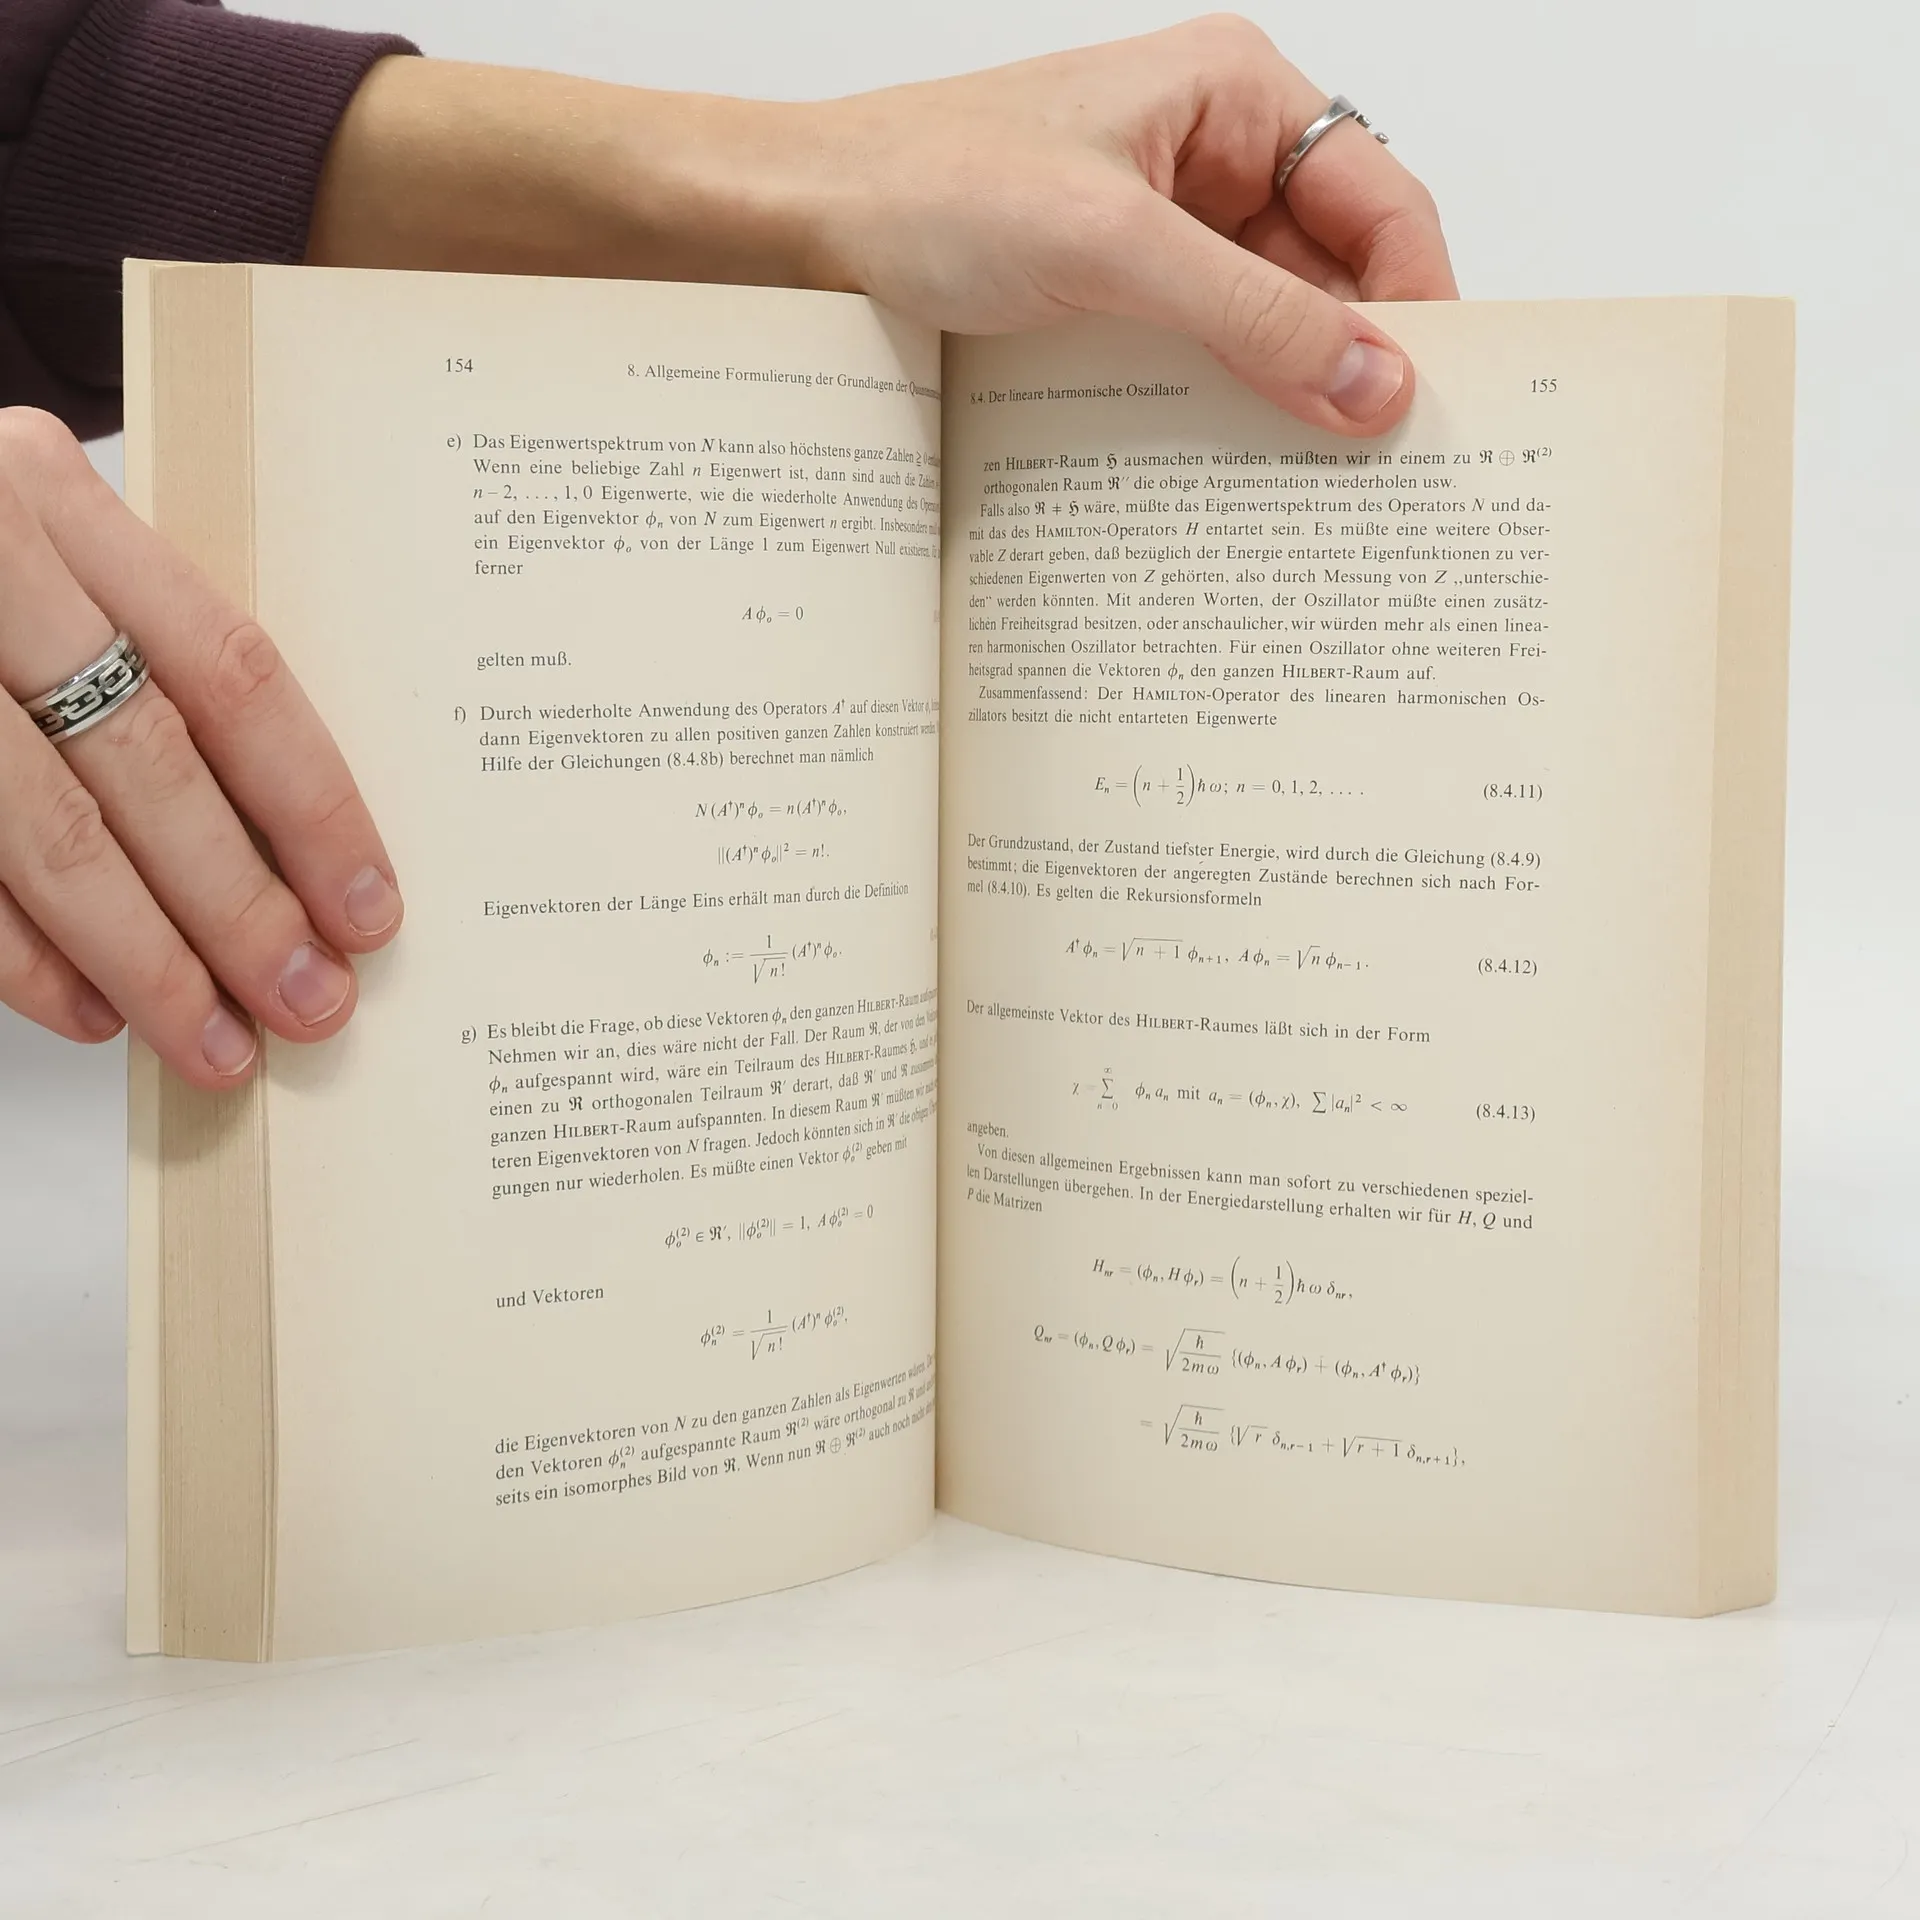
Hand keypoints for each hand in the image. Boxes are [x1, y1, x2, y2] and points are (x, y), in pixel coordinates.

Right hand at [0, 408, 401, 1085]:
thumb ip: (139, 654)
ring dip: (144, 960)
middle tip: (311, 1001)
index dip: (311, 807)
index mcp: (45, 495)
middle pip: (146, 764)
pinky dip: (22, 959)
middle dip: (242, 907)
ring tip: (214, 1041)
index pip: (228, 671)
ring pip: (47, 836)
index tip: (367, 909)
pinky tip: (92, 1011)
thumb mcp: (38, 555)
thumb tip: (280, 846)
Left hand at [310, 16, 1454, 435]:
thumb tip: (1379, 387)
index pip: (1381, 199)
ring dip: (1281, 404)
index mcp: (1231, 96)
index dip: (1418, 301)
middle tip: (1381, 476)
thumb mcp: (1108, 250)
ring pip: (1265, 329)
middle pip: (1332, 274)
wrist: (782, 240)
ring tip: (1308, 497)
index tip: (1432, 406)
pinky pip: (1195, 366)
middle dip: (1354, 365)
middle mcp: (1206, 162)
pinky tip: (1223, 482)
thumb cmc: (917, 192)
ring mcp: (1154, 239)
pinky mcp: (1105, 308)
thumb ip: (1251, 319)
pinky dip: (1215, 420)